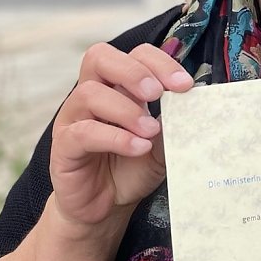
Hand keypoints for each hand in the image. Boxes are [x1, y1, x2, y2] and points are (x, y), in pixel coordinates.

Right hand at [49, 42, 192, 228]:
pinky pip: (84, 132)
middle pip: (100, 57)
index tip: (184, 85)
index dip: (160, 62)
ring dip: (127, 110)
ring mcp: (73, 118)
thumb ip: (174, 119)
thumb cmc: (134, 166)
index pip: (134, 54)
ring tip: (150, 131)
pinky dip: (116, 138)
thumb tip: (196, 102)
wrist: (108, 206)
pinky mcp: (63, 146)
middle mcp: (92, 94)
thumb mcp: (163, 140)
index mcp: (118, 85)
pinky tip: (138, 148)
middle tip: (158, 94)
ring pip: (89, 93)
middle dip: (134, 72)